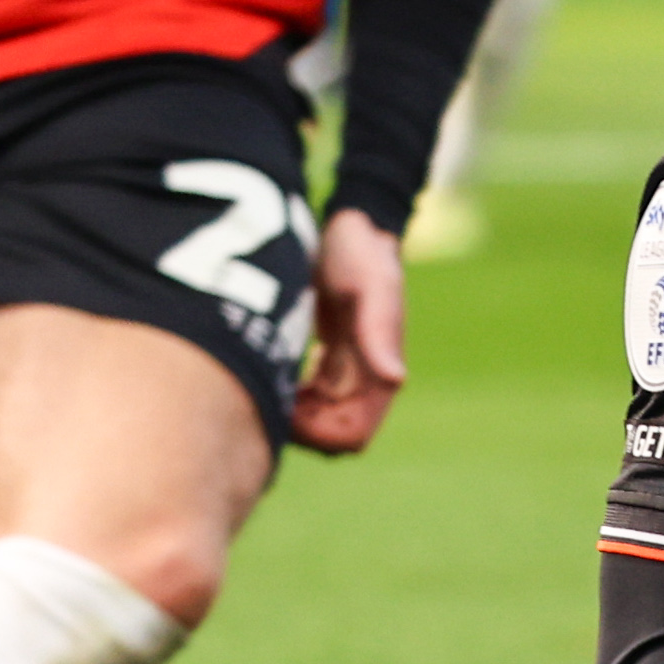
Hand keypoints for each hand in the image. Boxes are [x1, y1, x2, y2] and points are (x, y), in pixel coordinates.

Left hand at [291, 204, 407, 455]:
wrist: (352, 226)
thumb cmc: (362, 252)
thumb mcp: (371, 286)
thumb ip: (380, 330)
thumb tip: (396, 379)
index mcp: (380, 370)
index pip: (354, 435)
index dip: (320, 436)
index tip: (288, 410)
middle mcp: (367, 379)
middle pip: (332, 437)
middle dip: (301, 430)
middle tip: (269, 395)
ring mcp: (349, 372)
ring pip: (320, 422)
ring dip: (293, 415)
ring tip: (267, 382)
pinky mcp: (332, 360)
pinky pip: (310, 401)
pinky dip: (290, 398)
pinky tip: (272, 374)